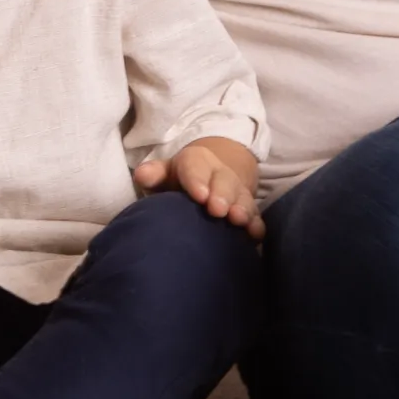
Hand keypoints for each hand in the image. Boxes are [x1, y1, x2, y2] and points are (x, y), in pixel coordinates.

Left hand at [143, 136, 264, 239]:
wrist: (211, 176)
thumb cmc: (180, 180)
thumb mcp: (165, 173)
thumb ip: (154, 174)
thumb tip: (142, 175)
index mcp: (197, 162)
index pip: (195, 168)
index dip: (197, 181)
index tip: (199, 196)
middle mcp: (220, 175)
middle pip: (224, 182)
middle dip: (222, 195)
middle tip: (218, 210)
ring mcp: (237, 193)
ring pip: (242, 198)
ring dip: (242, 209)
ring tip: (238, 220)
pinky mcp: (248, 209)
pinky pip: (255, 216)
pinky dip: (256, 225)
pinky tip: (255, 235)